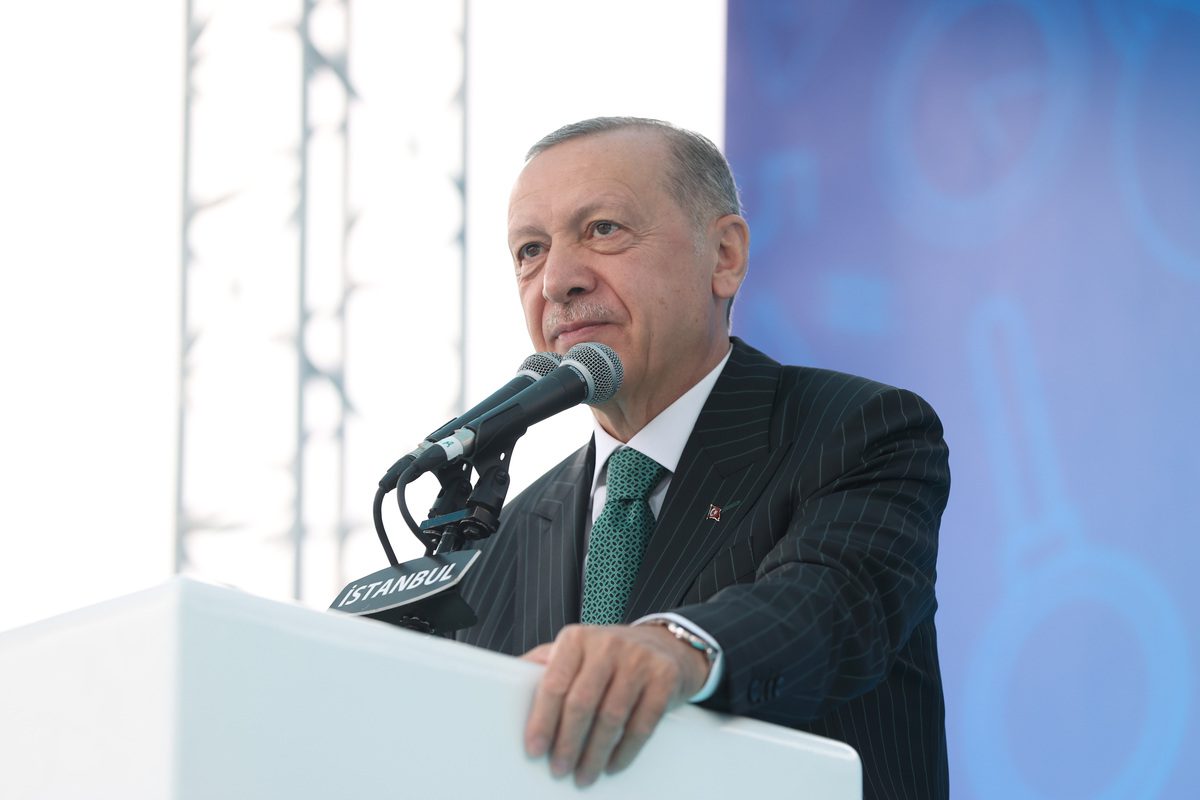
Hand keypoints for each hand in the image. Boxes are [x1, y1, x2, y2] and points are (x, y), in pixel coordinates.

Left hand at [521, 623, 709, 786]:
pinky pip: (642, 724)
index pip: (554, 683)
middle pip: (582, 703)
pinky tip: (612, 765)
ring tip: (583, 775)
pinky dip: (625, 751)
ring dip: (594, 754)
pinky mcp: (665, 678)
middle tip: (559, 770)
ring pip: (611, 717)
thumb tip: (503, 685)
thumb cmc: (608, 656)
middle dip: (567, 743)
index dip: (542, 721)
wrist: (665, 646)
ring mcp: (639, 660)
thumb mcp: (575, 651)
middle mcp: (608, 644)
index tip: (534, 749)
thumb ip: (543, 665)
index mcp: (577, 639)